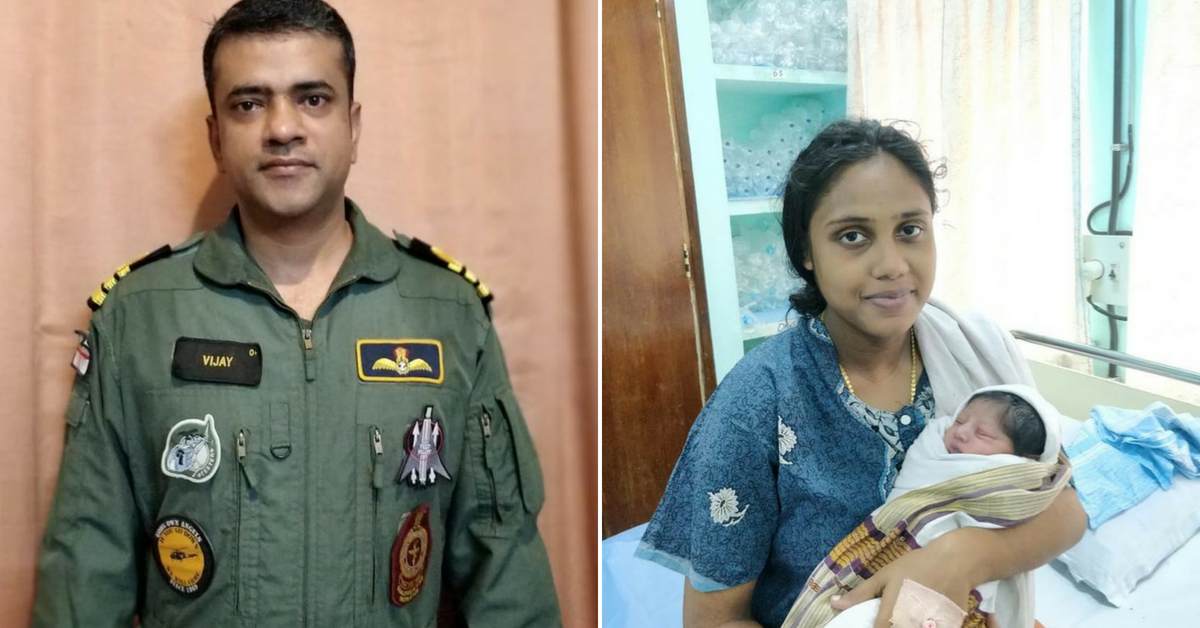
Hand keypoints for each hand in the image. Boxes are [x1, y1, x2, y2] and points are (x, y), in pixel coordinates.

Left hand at [829, 534, 974, 627]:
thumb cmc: (916, 565)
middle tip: (894, 615)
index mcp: (893, 612)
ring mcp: (932, 627)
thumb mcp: (885, 575)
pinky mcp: (949, 627)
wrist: (955, 561)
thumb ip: (861, 594)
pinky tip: (925, 618)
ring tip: (907, 614)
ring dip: (910, 624)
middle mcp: (911, 623)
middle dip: (891, 626)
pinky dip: (929, 625)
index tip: (876, 623)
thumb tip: (834, 604)